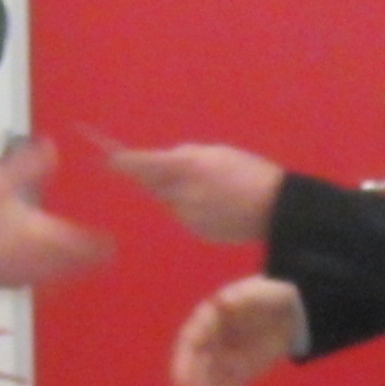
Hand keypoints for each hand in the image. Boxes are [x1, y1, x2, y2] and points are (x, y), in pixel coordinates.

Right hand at [0, 138, 109, 290]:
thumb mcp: (1, 181)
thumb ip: (28, 165)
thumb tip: (51, 145)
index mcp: (41, 233)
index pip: (78, 241)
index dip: (97, 245)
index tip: (113, 248)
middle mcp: (36, 257)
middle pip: (69, 263)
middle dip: (87, 262)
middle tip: (104, 261)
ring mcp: (19, 272)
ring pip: (50, 275)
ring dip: (66, 272)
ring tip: (76, 271)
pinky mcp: (1, 280)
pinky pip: (27, 282)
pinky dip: (38, 279)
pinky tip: (33, 277)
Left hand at [103, 140, 287, 246]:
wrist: (277, 209)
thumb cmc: (249, 171)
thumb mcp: (216, 153)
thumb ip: (185, 157)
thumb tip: (162, 162)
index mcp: (186, 167)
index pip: (143, 164)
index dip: (123, 163)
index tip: (107, 160)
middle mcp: (181, 194)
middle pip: (153, 185)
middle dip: (156, 178)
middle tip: (179, 172)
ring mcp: (187, 217)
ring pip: (169, 202)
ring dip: (178, 194)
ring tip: (210, 190)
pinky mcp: (196, 233)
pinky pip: (184, 217)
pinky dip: (192, 210)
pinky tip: (217, 207)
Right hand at [171, 279, 301, 385]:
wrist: (289, 314)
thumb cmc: (271, 297)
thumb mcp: (262, 292)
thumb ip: (244, 296)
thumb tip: (224, 301)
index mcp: (209, 319)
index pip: (191, 338)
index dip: (186, 357)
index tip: (184, 375)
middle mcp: (209, 342)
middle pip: (195, 365)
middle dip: (193, 383)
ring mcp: (221, 359)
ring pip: (207, 383)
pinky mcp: (235, 375)